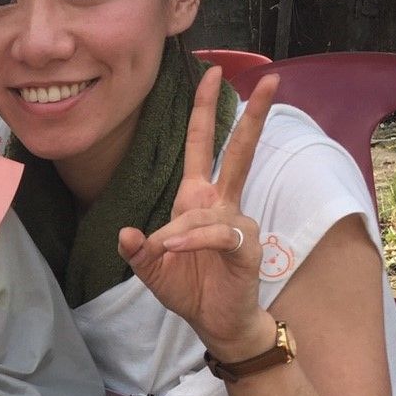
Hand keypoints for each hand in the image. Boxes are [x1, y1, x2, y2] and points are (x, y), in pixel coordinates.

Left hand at [117, 67, 281, 359]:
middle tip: (269, 78)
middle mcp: (221, 203)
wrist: (215, 322)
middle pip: (237, 150)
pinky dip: (194, 240)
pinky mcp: (245, 247)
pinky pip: (217, 234)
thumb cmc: (188, 287)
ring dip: (181, 230)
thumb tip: (126, 234)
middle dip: (252, 115)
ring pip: (208, 210)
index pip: (202, 144)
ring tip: (165, 251)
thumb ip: (136, 249)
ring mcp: (237, 223)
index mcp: (196, 198)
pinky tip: (176, 248)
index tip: (211, 73)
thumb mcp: (150, 266)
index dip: (204, 110)